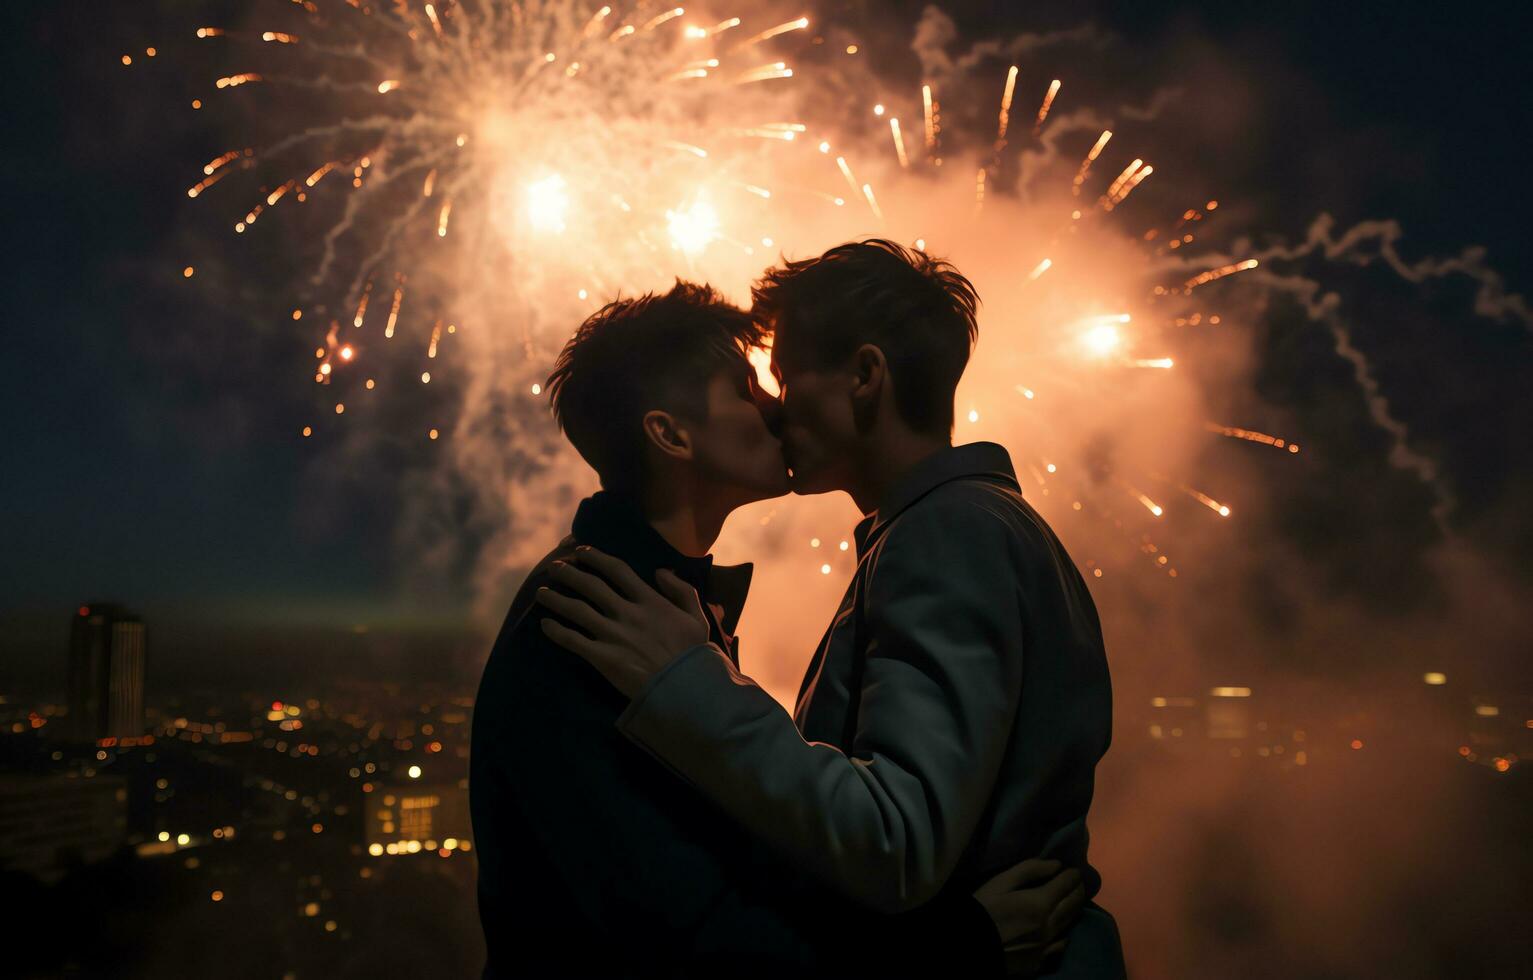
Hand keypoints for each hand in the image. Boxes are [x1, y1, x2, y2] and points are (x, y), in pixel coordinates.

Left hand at [534, 547, 710, 699]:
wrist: (685, 689)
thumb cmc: (693, 655)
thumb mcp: (697, 617)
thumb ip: (681, 590)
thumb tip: (660, 571)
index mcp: (650, 601)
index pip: (618, 570)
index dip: (597, 557)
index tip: (581, 551)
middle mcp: (628, 613)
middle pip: (592, 586)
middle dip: (570, 573)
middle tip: (554, 567)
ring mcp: (613, 635)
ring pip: (577, 610)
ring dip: (556, 599)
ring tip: (540, 592)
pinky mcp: (603, 658)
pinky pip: (573, 641)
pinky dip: (557, 632)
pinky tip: (544, 625)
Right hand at [972, 858, 1085, 977]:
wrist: (970, 945)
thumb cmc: (982, 908)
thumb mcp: (1000, 883)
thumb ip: (1029, 870)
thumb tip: (1056, 864)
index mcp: (1040, 903)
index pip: (1067, 885)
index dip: (1073, 875)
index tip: (1073, 870)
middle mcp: (1049, 925)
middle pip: (1073, 904)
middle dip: (1078, 890)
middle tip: (1077, 883)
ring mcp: (1046, 946)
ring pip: (1069, 924)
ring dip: (1074, 909)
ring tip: (1072, 901)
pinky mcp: (1039, 961)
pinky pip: (1059, 945)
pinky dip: (1063, 933)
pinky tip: (1059, 930)